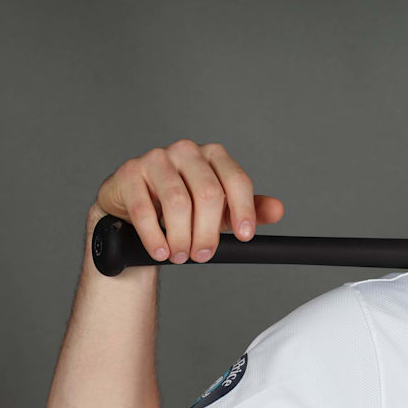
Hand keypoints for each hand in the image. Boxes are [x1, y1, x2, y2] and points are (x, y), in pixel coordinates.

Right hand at [93, 139, 284, 263]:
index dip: (244, 210)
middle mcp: (187, 151)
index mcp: (214, 155)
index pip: (237, 180)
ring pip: (178, 202)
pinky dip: (155, 236)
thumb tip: (278, 210)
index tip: (245, 236)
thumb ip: (249, 209)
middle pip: (208, 193)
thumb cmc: (183, 206)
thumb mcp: (220, 209)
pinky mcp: (130, 173)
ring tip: (181, 256)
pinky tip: (161, 251)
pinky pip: (145, 209)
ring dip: (182, 237)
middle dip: (208, 231)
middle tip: (204, 255)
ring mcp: (157, 159)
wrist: (133, 207)